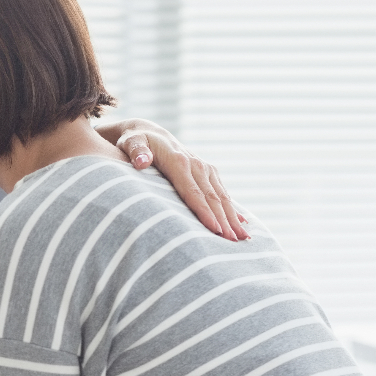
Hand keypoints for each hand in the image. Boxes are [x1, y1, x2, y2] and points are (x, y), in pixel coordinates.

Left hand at [96, 118, 248, 240]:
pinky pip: (222, 192)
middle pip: (212, 197)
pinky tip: (242, 223)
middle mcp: (196, 165)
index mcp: (179, 162)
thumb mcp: (131, 142)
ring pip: (221, 196)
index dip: (205, 212)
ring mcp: (204, 168)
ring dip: (233, 218)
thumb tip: (142, 161)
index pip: (193, 192)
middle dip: (224, 221)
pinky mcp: (207, 172)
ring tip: (243, 238)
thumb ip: (136, 151)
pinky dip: (232, 208)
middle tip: (233, 242)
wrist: (149, 132)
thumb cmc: (136, 141)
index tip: (214, 230)